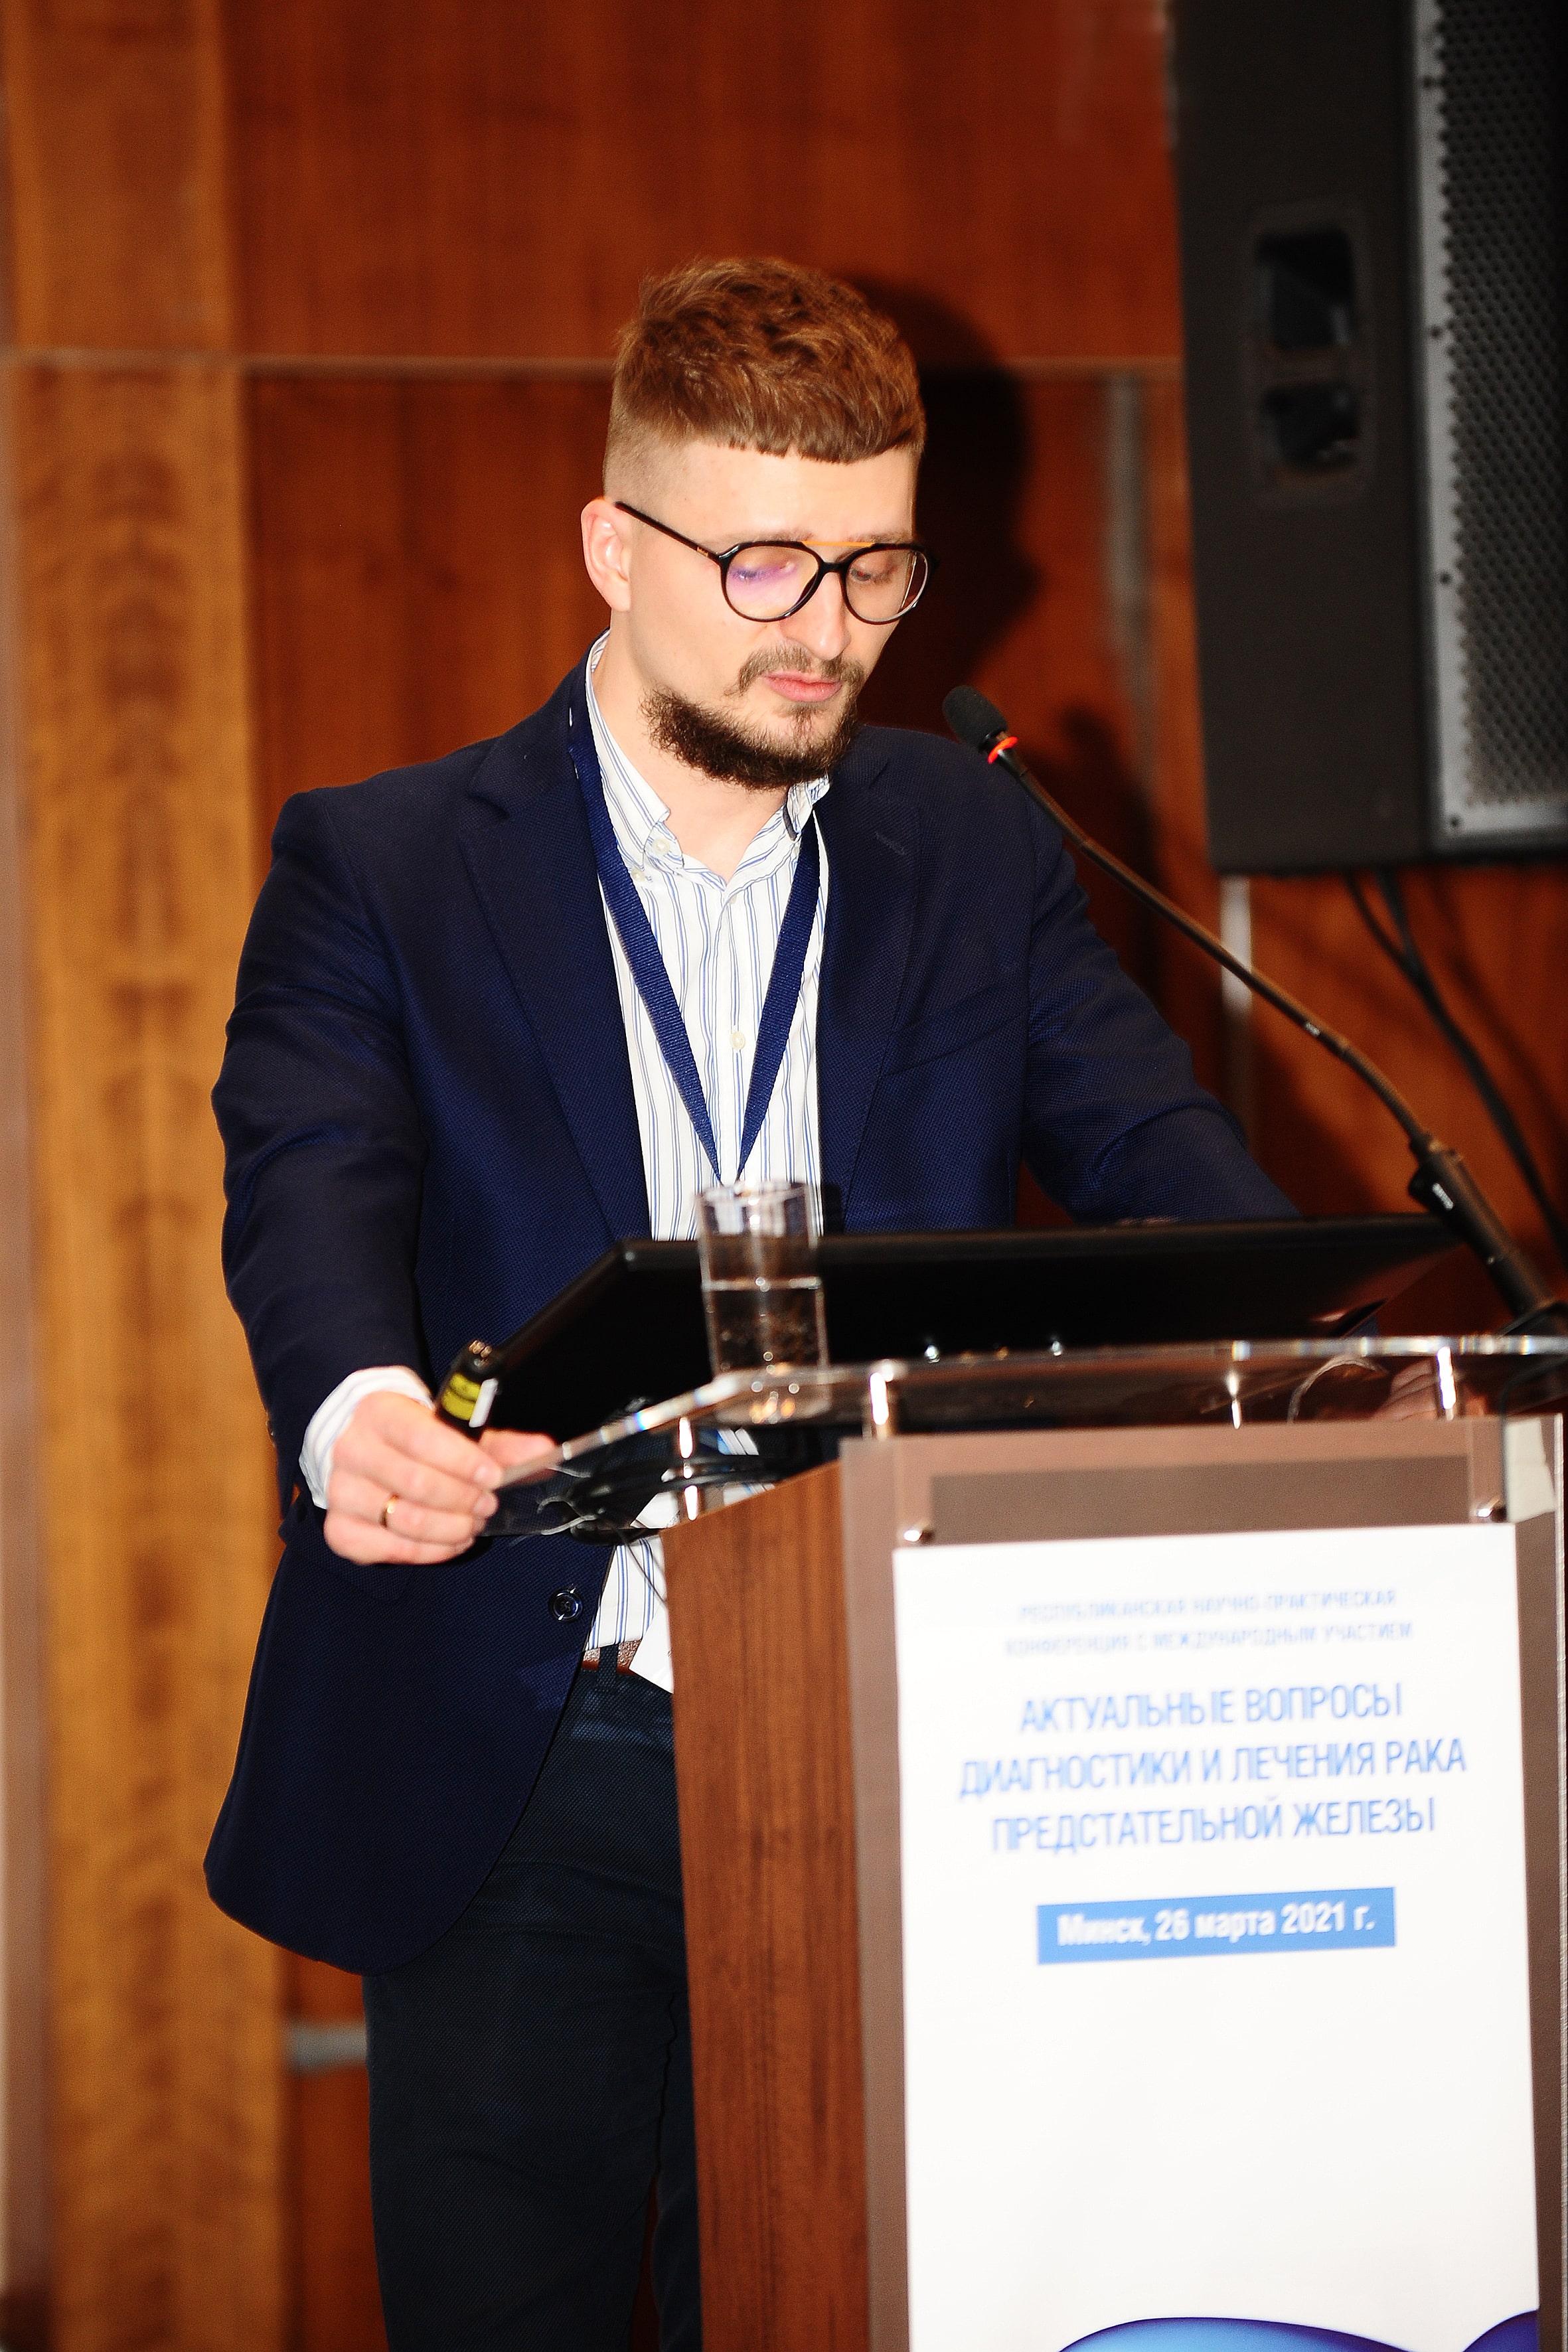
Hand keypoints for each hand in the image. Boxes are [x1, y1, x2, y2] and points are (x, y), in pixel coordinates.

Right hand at [324, 1391, 554, 1564]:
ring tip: (472, 1523)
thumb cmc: (414, 1437)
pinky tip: (450, 1541)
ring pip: (405, 1521)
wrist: (364, 1446)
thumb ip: (499, 1443)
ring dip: (451, 1528)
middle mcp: (351, 1450)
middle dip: (464, 1499)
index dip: (462, 1461)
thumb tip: (543, 1451)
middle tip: (486, 1504)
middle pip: (416, 1483)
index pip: (421, 1437)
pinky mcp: (340, 1529)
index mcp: (379, 1412)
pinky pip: (388, 1550)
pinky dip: (428, 1551)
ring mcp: (341, 1492)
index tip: (492, 1477)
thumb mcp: (454, 1431)